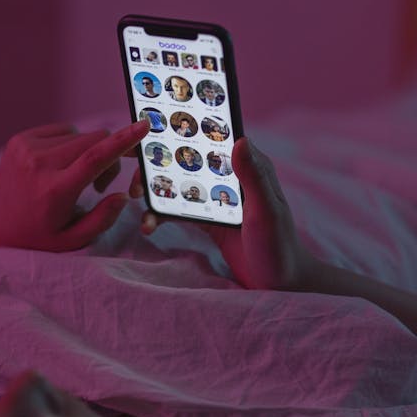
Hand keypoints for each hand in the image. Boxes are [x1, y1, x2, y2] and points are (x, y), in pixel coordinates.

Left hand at [0, 120, 149, 252]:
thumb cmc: (40, 237)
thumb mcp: (73, 240)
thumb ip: (102, 219)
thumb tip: (123, 196)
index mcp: (55, 190)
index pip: (95, 158)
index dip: (123, 140)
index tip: (144, 125)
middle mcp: (39, 165)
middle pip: (92, 141)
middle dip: (107, 156)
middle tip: (100, 185)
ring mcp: (26, 149)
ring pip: (79, 135)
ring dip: (86, 152)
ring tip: (73, 177)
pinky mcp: (19, 140)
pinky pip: (61, 131)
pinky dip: (68, 145)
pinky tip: (58, 166)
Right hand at [139, 138, 317, 290]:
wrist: (281, 284)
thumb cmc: (279, 246)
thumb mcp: (266, 211)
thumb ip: (253, 177)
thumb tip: (239, 139)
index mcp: (250, 166)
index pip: (212, 139)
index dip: (181, 132)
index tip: (150, 134)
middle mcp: (232, 177)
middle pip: (188, 160)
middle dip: (158, 165)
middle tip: (136, 180)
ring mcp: (218, 198)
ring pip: (179, 184)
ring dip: (156, 190)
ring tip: (137, 200)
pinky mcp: (209, 219)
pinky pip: (179, 210)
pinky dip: (161, 215)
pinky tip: (148, 226)